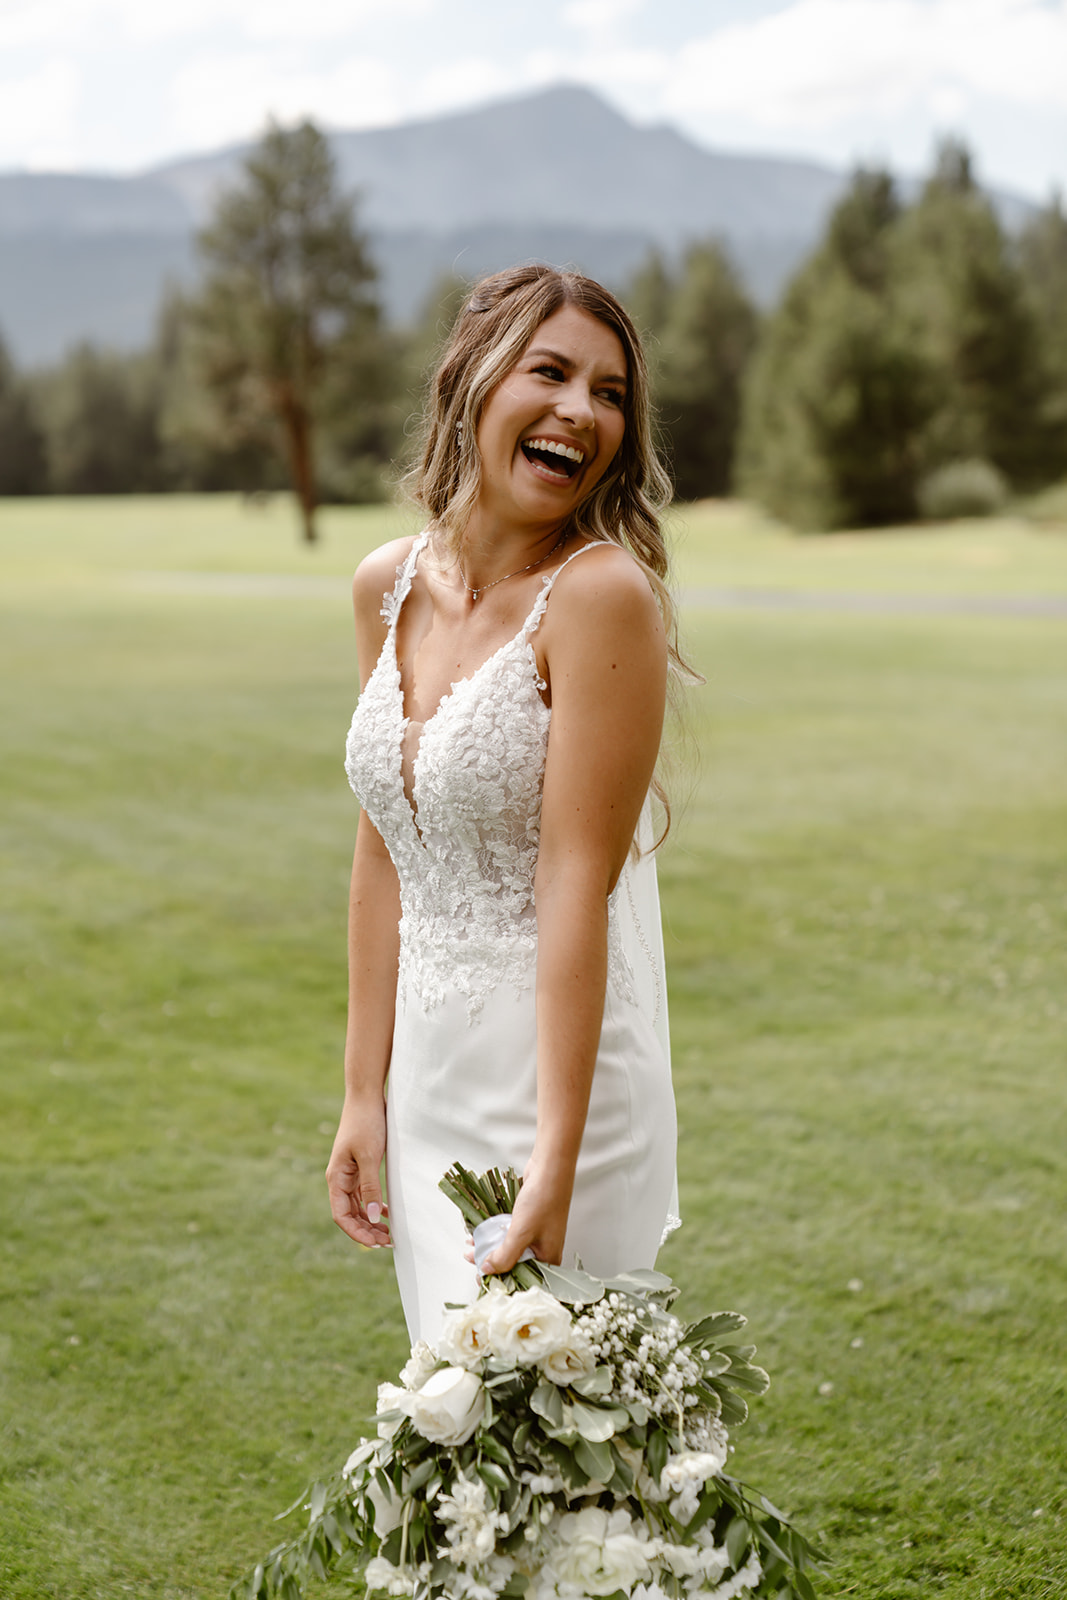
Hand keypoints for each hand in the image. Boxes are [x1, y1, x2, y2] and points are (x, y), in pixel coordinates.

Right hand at [325, 1097, 391, 1247]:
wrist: (366, 1097)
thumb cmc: (366, 1124)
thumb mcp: (370, 1156)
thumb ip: (370, 1187)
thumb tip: (371, 1218)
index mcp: (336, 1178)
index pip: (341, 1216)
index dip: (356, 1233)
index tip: (376, 1244)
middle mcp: (340, 1179)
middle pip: (349, 1215)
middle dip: (366, 1231)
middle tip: (388, 1241)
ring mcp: (349, 1174)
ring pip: (357, 1206)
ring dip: (371, 1221)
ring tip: (389, 1232)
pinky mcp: (359, 1167)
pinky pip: (364, 1194)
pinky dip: (374, 1206)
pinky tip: (386, 1212)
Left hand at [480, 1149, 573, 1274]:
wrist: (550, 1168)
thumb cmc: (543, 1200)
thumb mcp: (521, 1233)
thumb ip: (504, 1256)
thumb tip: (488, 1270)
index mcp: (549, 1259)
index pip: (524, 1280)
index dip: (502, 1281)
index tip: (482, 1281)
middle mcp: (544, 1250)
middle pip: (515, 1265)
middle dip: (492, 1264)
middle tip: (472, 1261)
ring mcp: (537, 1235)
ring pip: (511, 1249)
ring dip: (491, 1249)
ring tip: (472, 1247)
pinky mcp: (530, 1222)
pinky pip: (510, 1234)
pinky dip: (496, 1235)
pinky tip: (482, 1234)